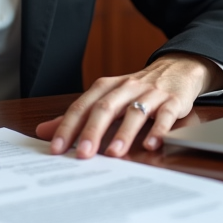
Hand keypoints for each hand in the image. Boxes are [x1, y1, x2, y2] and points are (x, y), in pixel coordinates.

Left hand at [34, 53, 221, 158]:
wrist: (178, 68)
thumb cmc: (137, 89)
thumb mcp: (107, 98)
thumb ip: (78, 116)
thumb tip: (44, 131)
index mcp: (106, 88)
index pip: (82, 106)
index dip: (68, 126)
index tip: (57, 148)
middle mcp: (126, 88)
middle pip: (106, 107)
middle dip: (93, 131)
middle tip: (83, 154)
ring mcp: (150, 94)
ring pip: (134, 112)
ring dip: (124, 133)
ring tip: (114, 154)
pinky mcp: (173, 101)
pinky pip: (165, 115)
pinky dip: (158, 130)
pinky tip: (151, 144)